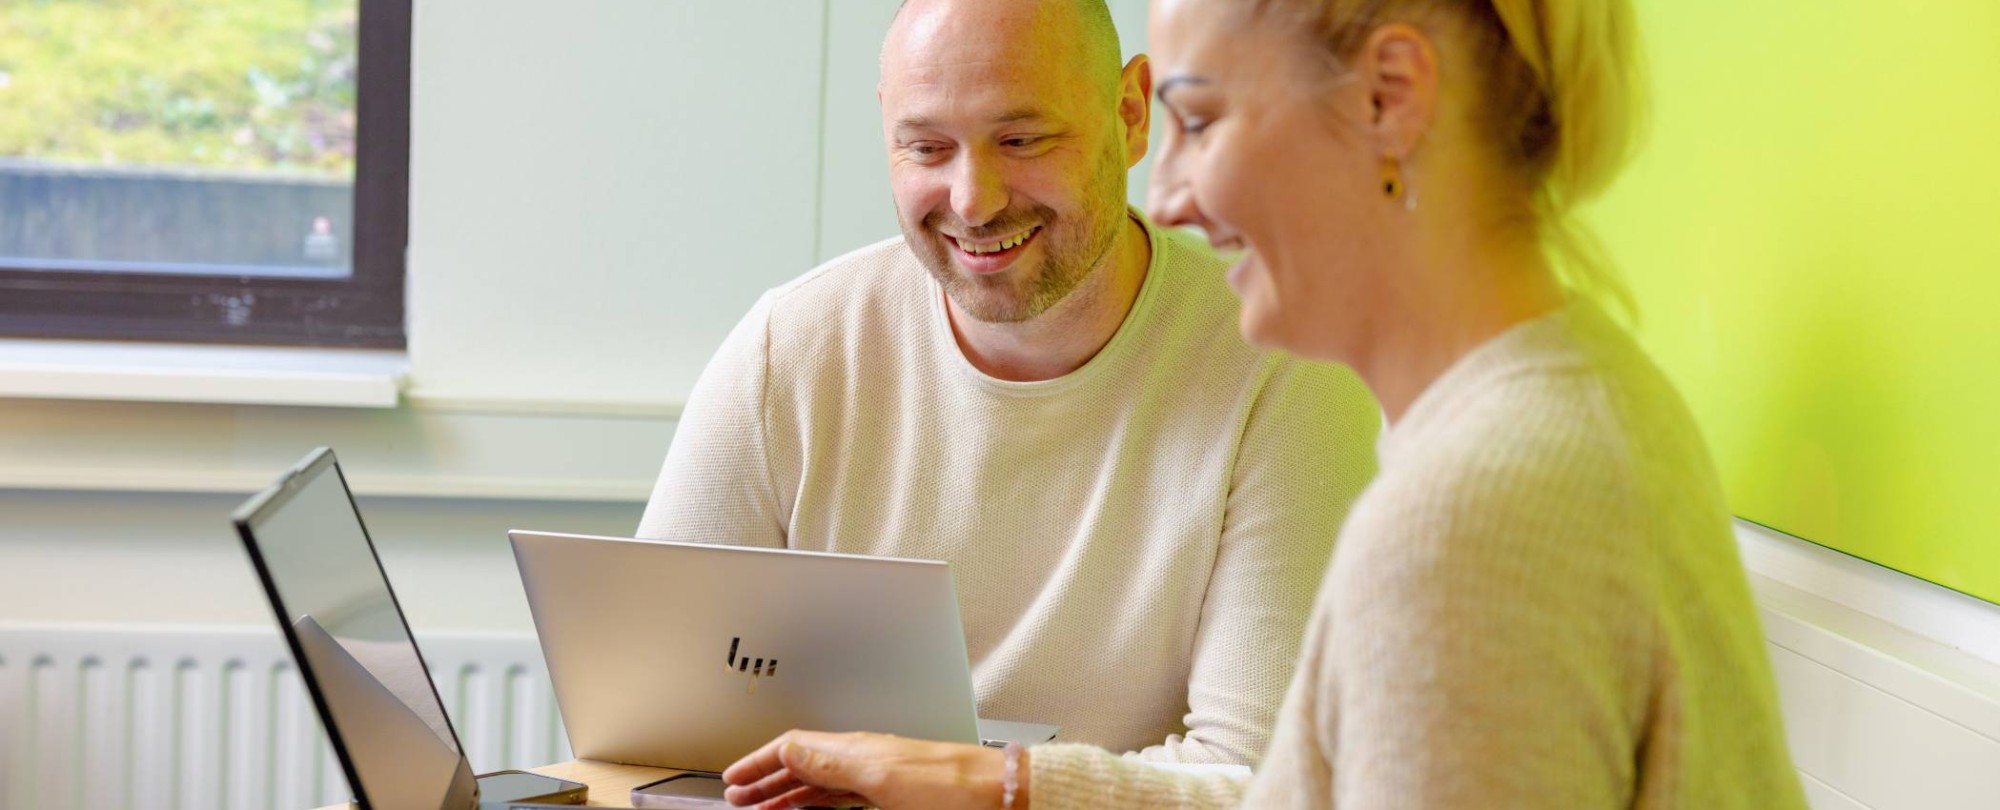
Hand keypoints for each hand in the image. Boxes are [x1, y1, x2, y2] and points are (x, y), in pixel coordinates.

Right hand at [720, 730, 1020, 809]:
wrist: (1000, 793)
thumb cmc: (952, 785)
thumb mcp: (881, 777)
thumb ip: (832, 765)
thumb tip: (789, 752)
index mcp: (857, 750)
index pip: (793, 748)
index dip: (759, 762)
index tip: (733, 779)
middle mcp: (866, 760)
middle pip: (803, 766)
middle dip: (767, 781)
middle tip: (739, 798)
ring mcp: (880, 778)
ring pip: (821, 784)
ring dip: (789, 794)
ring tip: (765, 807)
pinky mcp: (896, 796)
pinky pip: (843, 797)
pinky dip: (818, 803)